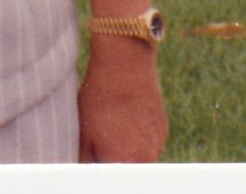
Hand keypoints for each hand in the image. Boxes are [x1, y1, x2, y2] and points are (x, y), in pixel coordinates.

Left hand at [77, 39, 166, 161]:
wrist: (125, 66)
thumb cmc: (99, 100)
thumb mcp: (83, 134)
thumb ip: (85, 162)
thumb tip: (83, 173)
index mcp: (123, 162)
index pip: (112, 179)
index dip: (103, 170)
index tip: (96, 160)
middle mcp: (145, 159)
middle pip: (128, 172)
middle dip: (115, 164)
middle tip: (102, 145)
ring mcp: (157, 145)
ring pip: (140, 160)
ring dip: (128, 154)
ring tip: (113, 129)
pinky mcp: (163, 131)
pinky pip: (150, 146)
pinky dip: (139, 140)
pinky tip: (126, 120)